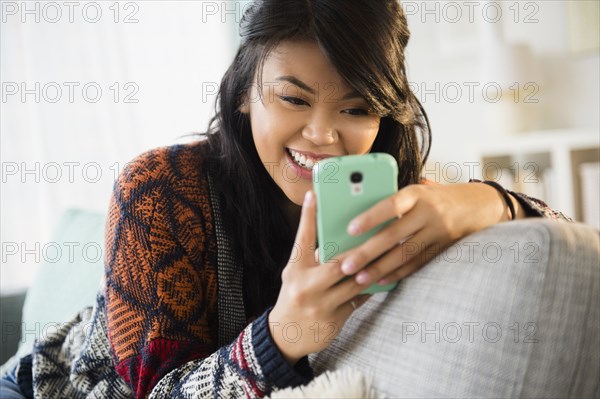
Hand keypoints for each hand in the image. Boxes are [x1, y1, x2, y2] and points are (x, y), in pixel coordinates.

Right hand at [268, 190, 369, 365]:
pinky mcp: (334, 319)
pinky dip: (371, 288)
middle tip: (378, 234)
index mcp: (295, 269)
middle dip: (359, 251)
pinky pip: (359, 300)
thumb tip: (335, 235)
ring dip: (372, 270)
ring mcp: (320, 304)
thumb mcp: (296, 274)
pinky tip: (384, 278)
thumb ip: (313, 257)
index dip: (308, 215)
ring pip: (354, 283)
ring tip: (389, 255)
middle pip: (338, 263)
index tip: (314, 194)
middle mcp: (305, 285)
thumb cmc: (294, 295)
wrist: (285, 335)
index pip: (302, 238)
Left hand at [338, 182, 515, 286]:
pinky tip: (381, 281)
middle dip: (367, 252)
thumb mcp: (418, 191)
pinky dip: (398, 273)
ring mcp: (439, 232)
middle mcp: (429, 212)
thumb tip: (356, 212)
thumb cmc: (435, 196)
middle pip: (394, 235)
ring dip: (380, 268)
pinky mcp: (444, 249)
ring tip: (358, 279)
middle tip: (344, 266)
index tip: (350, 229)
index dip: (371, 217)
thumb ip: (394, 201)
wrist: (479, 204)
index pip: (392, 205)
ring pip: (405, 253)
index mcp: (417, 194)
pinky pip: (418, 263)